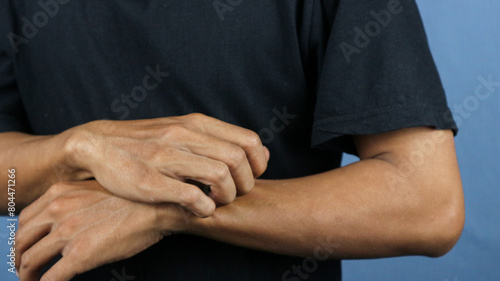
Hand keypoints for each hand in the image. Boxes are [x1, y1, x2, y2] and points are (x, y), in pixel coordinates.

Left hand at [15, 180, 187, 280]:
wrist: (156, 208)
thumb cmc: (133, 199)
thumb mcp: (95, 189)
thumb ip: (74, 199)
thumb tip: (66, 216)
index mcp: (59, 193)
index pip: (26, 219)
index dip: (24, 237)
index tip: (28, 246)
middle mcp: (58, 211)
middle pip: (22, 240)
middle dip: (20, 257)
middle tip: (26, 267)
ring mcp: (67, 234)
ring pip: (30, 261)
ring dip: (27, 275)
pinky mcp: (79, 255)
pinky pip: (50, 278)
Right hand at [68, 113, 268, 216]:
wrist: (99, 145)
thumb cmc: (148, 141)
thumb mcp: (184, 129)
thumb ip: (219, 139)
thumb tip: (262, 153)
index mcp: (196, 123)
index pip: (250, 141)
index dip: (258, 164)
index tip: (249, 176)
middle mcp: (184, 136)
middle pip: (238, 160)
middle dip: (245, 185)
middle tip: (233, 194)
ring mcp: (167, 158)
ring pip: (220, 176)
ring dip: (226, 197)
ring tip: (216, 201)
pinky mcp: (151, 181)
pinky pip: (193, 197)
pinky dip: (205, 208)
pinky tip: (199, 209)